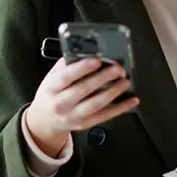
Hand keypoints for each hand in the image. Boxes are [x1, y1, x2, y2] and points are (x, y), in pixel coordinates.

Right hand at [25, 57, 139, 156]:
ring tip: (124, 81)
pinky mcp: (85, 124)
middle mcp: (61, 103)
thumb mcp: (51, 77)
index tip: (97, 60)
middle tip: (117, 69)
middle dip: (103, 78)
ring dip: (113, 92)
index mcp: (51, 88)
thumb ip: (66, 65)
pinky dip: (120, 108)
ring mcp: (73, 116)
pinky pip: (105, 116)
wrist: (45, 119)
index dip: (82, 68)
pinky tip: (130, 100)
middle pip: (83, 90)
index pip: (66, 77)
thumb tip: (85, 53)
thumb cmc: (51, 94)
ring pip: (96, 104)